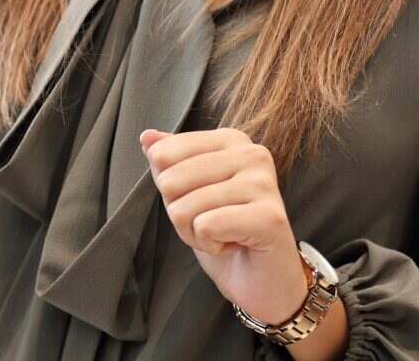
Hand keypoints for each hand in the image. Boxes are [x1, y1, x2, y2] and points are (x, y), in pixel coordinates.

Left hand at [141, 127, 307, 325]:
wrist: (262, 282)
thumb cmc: (226, 233)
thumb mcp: (189, 193)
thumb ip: (171, 161)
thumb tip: (148, 137)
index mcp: (232, 140)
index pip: (163, 154)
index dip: (168, 189)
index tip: (198, 202)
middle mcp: (252, 154)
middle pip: (171, 180)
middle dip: (180, 213)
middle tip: (211, 224)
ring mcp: (263, 184)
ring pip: (185, 207)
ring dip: (195, 233)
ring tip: (224, 236)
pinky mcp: (269, 217)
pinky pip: (205, 227)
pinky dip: (210, 245)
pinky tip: (234, 245)